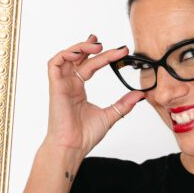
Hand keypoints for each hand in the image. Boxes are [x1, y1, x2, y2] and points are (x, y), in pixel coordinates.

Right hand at [45, 33, 146, 156]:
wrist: (73, 146)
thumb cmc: (84, 135)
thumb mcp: (111, 115)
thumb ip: (124, 104)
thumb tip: (139, 95)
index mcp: (79, 89)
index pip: (91, 65)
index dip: (105, 56)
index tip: (122, 52)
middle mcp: (70, 84)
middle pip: (80, 58)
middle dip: (95, 48)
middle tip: (114, 47)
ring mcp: (62, 85)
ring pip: (66, 56)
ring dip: (80, 47)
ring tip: (97, 46)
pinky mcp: (56, 87)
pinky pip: (54, 64)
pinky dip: (66, 54)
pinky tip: (79, 54)